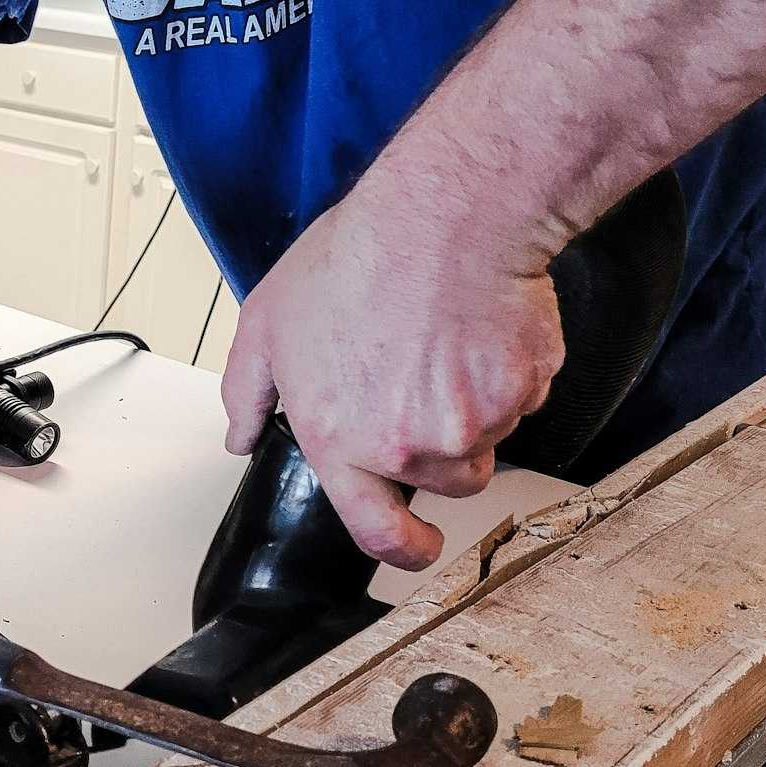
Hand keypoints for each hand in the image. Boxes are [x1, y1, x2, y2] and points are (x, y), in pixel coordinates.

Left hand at [220, 187, 565, 570]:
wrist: (444, 217)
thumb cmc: (356, 260)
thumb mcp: (267, 323)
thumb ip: (248, 393)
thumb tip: (241, 436)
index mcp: (342, 442)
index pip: (376, 532)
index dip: (404, 549)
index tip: (417, 545)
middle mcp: (409, 447)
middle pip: (446, 478)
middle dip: (442, 444)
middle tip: (426, 378)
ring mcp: (474, 423)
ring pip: (487, 438)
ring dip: (475, 407)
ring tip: (446, 342)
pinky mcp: (524, 390)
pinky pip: (523, 397)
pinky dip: (509, 370)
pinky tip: (479, 323)